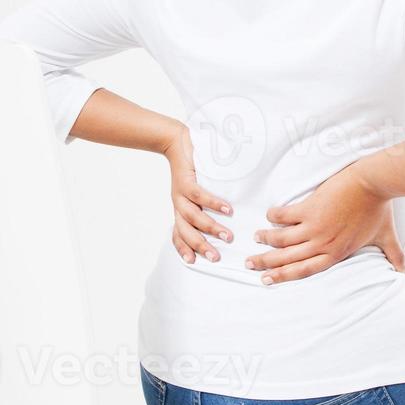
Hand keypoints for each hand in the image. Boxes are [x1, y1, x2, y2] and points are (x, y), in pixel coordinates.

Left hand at [164, 123, 232, 263]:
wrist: (175, 142)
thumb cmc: (191, 167)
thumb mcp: (195, 189)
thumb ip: (204, 204)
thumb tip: (230, 215)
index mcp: (180, 209)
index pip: (178, 234)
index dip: (183, 249)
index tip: (194, 262)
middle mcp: (179, 204)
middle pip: (185, 232)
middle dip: (200, 246)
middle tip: (216, 257)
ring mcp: (180, 194)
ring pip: (192, 217)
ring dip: (210, 228)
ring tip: (228, 236)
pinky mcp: (185, 181)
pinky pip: (199, 196)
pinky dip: (214, 204)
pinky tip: (228, 210)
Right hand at [246, 162, 404, 283]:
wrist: (373, 183)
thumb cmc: (379, 209)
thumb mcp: (386, 236)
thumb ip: (394, 256)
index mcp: (337, 253)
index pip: (305, 270)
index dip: (284, 276)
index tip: (268, 280)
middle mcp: (323, 243)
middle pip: (288, 258)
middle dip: (266, 263)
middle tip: (249, 265)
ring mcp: (314, 226)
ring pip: (282, 238)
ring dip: (266, 239)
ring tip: (255, 239)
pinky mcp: (309, 208)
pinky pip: (285, 215)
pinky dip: (275, 216)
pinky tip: (269, 215)